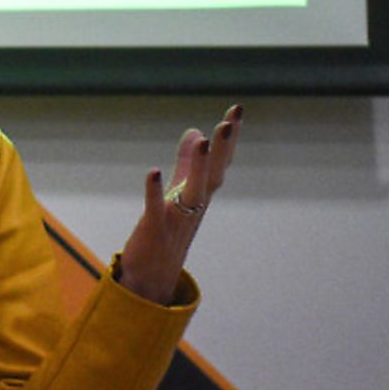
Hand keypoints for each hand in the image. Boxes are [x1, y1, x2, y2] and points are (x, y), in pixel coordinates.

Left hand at [117, 105, 240, 303]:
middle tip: (230, 120)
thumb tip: (195, 131)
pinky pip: (155, 209)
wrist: (152, 278)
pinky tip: (153, 172)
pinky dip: (154, 191)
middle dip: (222, 149)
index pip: (219, 163)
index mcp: (200, 195)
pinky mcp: (154, 230)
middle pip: (213, 175)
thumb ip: (186, 163)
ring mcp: (176, 219)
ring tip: (204, 139)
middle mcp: (193, 207)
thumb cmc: (168, 233)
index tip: (236, 111)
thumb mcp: (179, 193)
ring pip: (192, 191)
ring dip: (199, 167)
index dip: (228, 139)